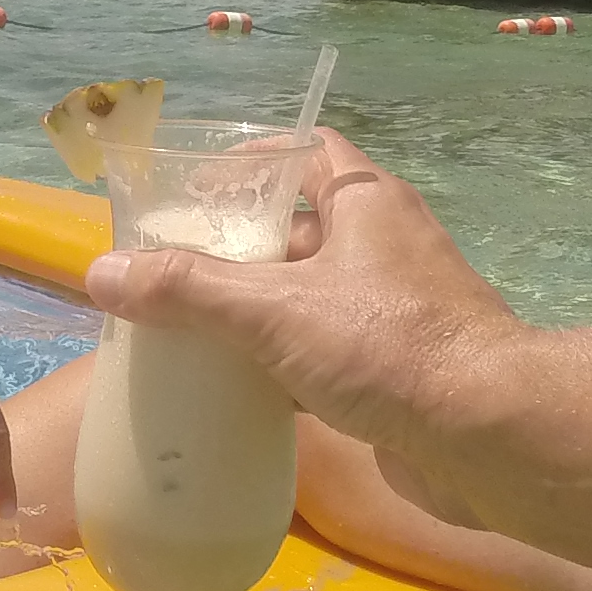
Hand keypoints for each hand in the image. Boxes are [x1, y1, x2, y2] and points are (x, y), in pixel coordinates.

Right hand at [85, 131, 526, 515]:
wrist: (491, 438)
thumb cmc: (388, 345)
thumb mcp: (274, 309)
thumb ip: (187, 291)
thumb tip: (100, 273)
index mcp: (366, 203)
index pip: (305, 152)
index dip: (250, 159)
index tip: (192, 188)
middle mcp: (385, 247)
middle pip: (298, 232)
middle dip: (236, 251)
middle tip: (169, 273)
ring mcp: (397, 313)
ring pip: (311, 300)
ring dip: (257, 315)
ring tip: (187, 334)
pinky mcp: (400, 374)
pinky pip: (327, 356)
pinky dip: (283, 369)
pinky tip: (237, 394)